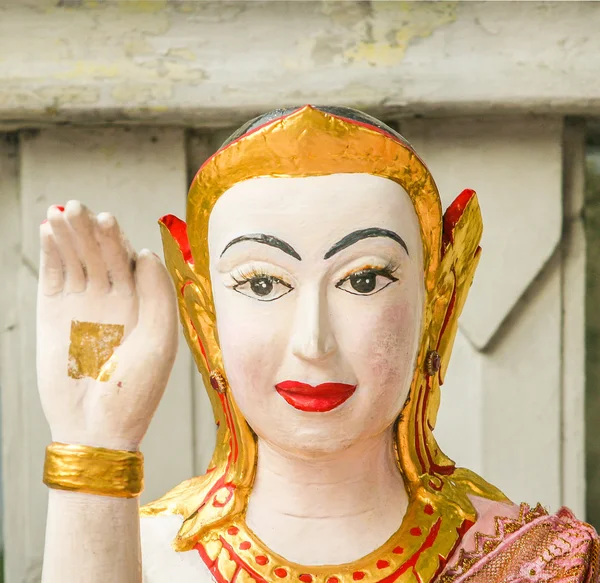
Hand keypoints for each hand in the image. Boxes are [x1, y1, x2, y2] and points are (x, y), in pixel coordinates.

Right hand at [36, 201, 177, 450]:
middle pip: (102, 253)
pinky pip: (55, 275)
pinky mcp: (55, 312)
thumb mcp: (160, 341)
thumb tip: (146, 253)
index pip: (130, 259)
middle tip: (80, 208)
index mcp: (143, 302)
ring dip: (70, 234)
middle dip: (91, 230)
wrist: (96, 425)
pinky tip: (50, 230)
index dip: (118, 239)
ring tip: (63, 211)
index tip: (107, 222)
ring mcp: (84, 303)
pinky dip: (53, 252)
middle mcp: (114, 298)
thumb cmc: (136, 389)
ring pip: (78, 258)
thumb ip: (158, 295)